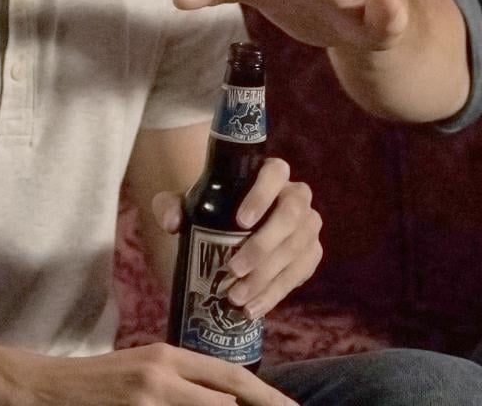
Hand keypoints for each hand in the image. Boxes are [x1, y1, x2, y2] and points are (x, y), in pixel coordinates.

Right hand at [17, 342, 295, 405]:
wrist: (42, 387)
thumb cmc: (97, 383)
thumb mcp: (144, 369)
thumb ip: (182, 380)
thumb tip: (225, 398)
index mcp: (168, 356)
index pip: (230, 376)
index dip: (265, 395)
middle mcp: (161, 374)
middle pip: (225, 399)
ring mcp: (145, 399)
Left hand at [151, 157, 322, 318]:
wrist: (231, 233)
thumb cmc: (211, 210)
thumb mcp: (187, 204)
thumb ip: (170, 205)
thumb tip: (172, 222)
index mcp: (270, 174)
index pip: (275, 172)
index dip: (262, 195)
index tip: (240, 221)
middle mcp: (296, 196)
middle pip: (292, 214)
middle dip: (264, 245)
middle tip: (233, 269)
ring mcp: (308, 226)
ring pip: (298, 248)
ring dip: (267, 277)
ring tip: (237, 297)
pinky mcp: (311, 254)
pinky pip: (301, 273)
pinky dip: (276, 293)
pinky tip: (253, 308)